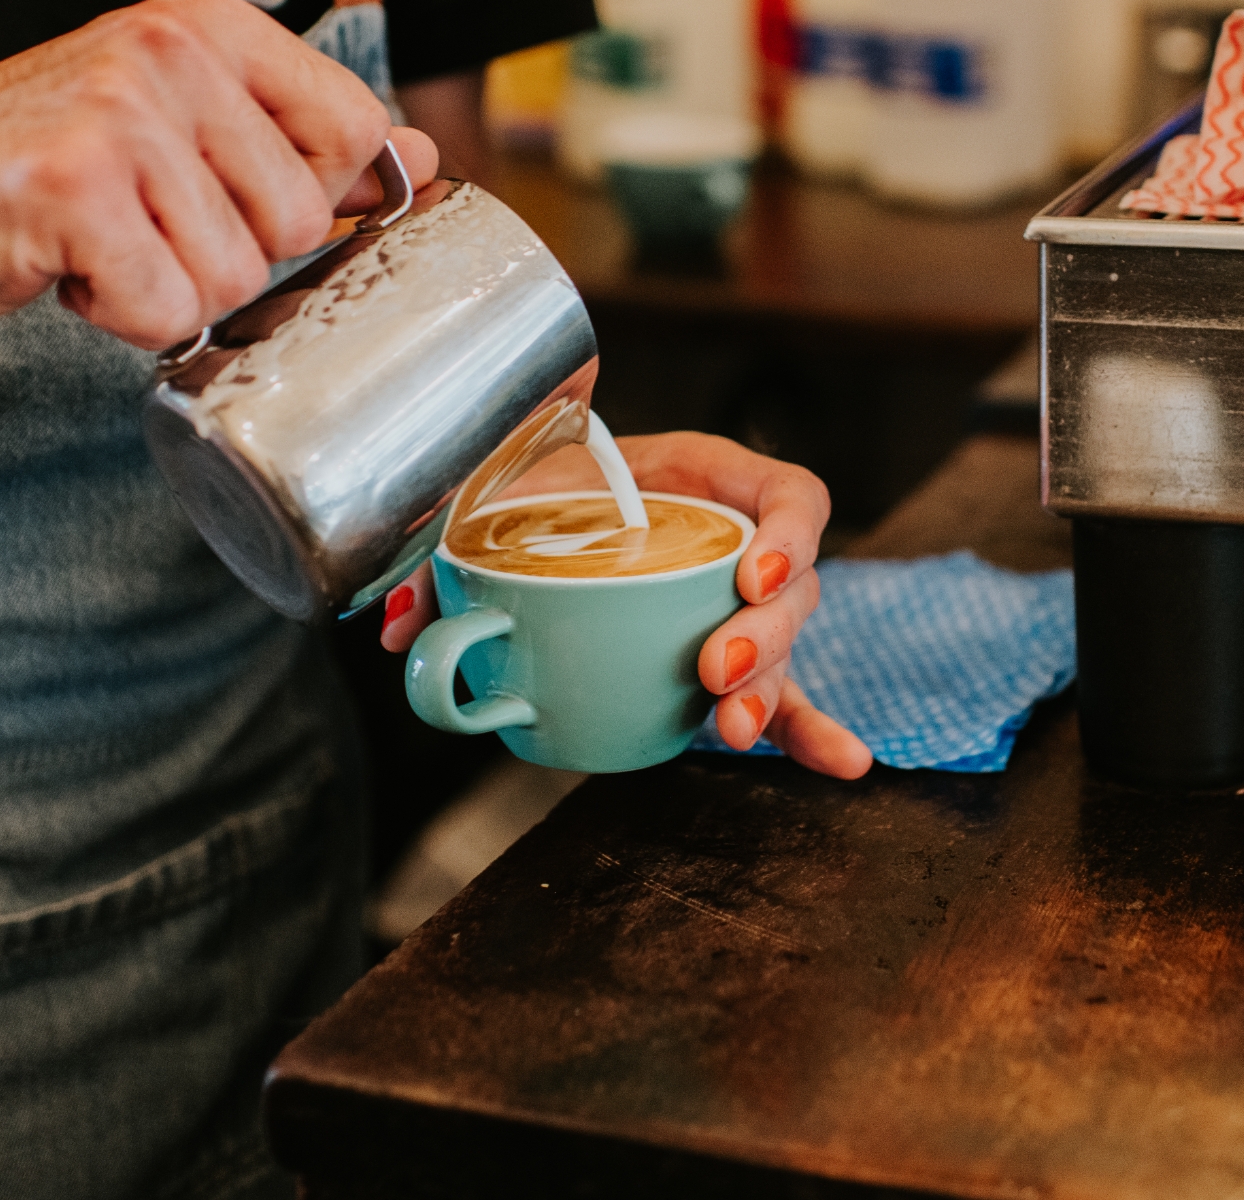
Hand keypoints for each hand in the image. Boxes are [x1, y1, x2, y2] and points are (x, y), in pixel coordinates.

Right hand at [0, 0, 435, 348]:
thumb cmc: (27, 162)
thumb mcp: (175, 121)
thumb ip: (295, 136)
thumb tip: (418, 158)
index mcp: (210, 26)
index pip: (354, 128)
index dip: (312, 196)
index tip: (233, 200)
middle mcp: (172, 54)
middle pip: (298, 220)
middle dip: (225, 253)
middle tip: (140, 222)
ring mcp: (123, 116)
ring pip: (234, 276)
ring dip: (164, 287)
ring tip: (97, 239)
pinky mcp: (75, 189)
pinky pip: (165, 308)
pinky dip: (116, 314)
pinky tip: (65, 265)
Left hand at [382, 431, 871, 780]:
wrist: (523, 500)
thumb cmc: (529, 482)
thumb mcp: (496, 490)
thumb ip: (449, 547)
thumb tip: (402, 625)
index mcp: (703, 477)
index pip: (788, 492)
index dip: (789, 531)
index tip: (752, 573)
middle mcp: (734, 538)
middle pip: (792, 584)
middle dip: (765, 634)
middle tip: (713, 667)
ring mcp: (733, 604)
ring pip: (784, 647)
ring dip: (772, 691)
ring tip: (732, 726)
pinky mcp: (723, 660)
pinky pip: (779, 695)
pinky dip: (808, 731)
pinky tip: (842, 765)